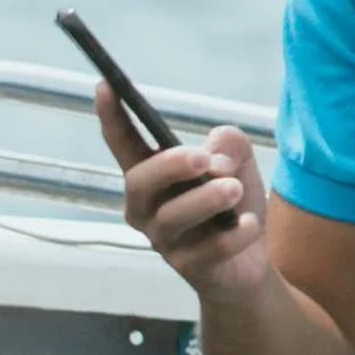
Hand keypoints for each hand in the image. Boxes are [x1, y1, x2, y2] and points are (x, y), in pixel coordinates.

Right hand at [124, 121, 274, 297]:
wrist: (250, 264)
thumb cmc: (233, 206)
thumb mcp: (237, 162)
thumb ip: (227, 144)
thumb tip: (214, 158)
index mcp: (152, 177)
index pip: (124, 144)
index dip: (112, 116)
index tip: (104, 86)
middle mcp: (147, 208)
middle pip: (139, 182)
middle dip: (169, 166)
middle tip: (203, 159)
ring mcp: (164, 241)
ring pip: (172, 217)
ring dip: (206, 199)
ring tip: (234, 189)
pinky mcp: (189, 268)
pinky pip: (208, 250)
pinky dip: (235, 234)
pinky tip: (250, 224)